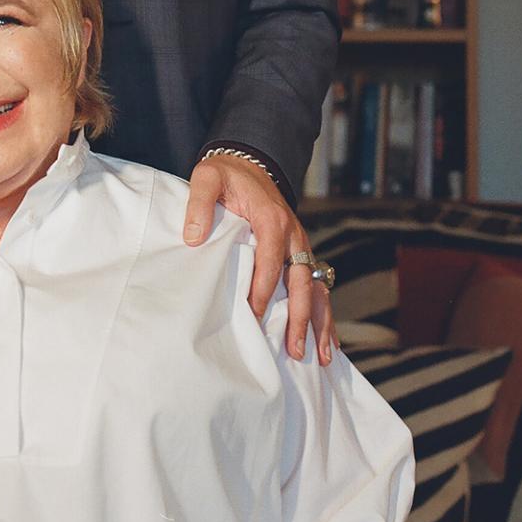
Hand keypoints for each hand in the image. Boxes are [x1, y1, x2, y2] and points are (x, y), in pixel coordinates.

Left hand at [184, 153, 336, 365]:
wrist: (249, 164)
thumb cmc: (226, 175)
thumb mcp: (207, 178)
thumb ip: (199, 204)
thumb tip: (193, 238)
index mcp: (272, 219)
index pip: (270, 260)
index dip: (263, 289)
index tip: (252, 316)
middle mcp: (293, 235)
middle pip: (301, 281)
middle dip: (300, 317)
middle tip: (295, 350)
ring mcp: (300, 246)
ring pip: (316, 288)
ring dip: (319, 322)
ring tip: (321, 356)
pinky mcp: (300, 254)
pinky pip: (316, 286)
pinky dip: (323, 313)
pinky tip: (328, 341)